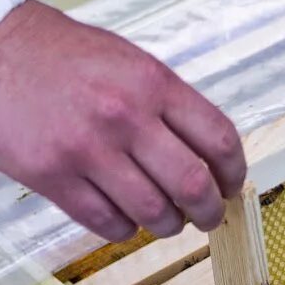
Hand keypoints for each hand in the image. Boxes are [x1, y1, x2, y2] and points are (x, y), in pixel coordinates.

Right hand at [0, 0, 245, 240]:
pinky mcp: (50, 175)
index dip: (234, 172)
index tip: (232, 185)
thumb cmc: (64, 56)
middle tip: (209, 216)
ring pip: (153, 211)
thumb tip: (209, 154)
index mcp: (154, 83)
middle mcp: (126, 116)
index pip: (218, 139)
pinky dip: (124, 229)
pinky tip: (126, 219)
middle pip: (192, 184)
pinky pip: (106, 222)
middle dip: (210, 210)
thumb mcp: (131, 63)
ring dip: (168, 225)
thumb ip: (170, 104)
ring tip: (167, 220)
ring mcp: (87, 149)